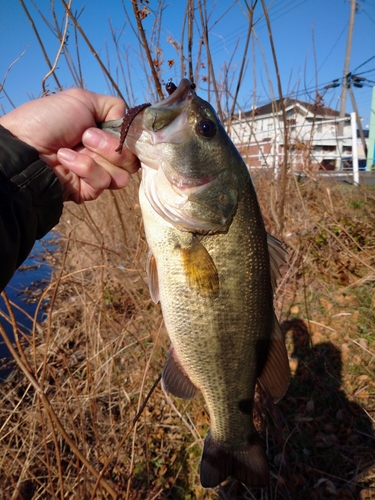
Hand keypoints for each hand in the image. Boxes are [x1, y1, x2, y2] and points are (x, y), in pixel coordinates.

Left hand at [0, 89, 138, 202]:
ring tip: (73, 149)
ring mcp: (97, 173)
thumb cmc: (47, 120)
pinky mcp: (89, 190)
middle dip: (112, 146)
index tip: (119, 129)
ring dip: (98, 158)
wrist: (24, 147)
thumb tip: (127, 123)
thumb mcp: (81, 99)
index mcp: (104, 133)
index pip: (134, 142)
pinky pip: (103, 182)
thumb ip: (112, 106)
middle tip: (86, 137)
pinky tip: (65, 160)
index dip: (130, 137)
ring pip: (122, 175)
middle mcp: (103, 154)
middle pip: (132, 160)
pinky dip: (85, 168)